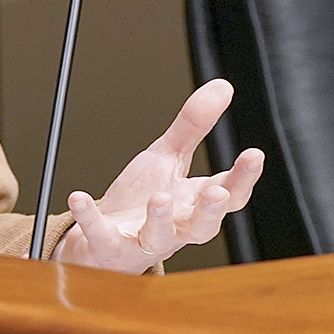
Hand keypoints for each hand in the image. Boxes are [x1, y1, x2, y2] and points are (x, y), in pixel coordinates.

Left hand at [53, 79, 263, 273]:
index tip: (254, 154)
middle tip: (217, 193)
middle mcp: (176, 226)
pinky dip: (90, 218)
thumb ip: (194, 126)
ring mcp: (144, 240)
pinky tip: (79, 197)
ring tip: (158, 199)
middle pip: (202, 226)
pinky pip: (102, 235)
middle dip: (211, 211)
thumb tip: (223, 87)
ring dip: (160, 220)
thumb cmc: (143, 200)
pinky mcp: (111, 246)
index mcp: (193, 203)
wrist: (105, 239)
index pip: (230, 194)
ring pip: (159, 238)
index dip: (244, 177)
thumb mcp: (168, 157)